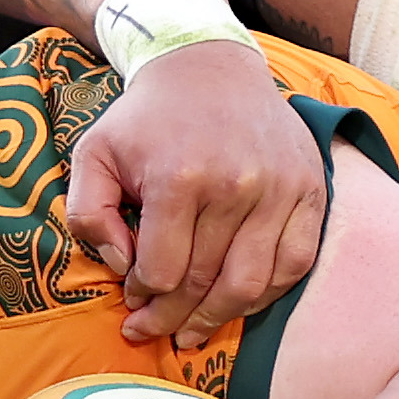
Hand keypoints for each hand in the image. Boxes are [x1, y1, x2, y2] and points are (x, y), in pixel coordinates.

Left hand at [66, 39, 326, 349]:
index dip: (142, 297)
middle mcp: (235, 185)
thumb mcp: (93, 152)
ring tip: (193, 331)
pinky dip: (268, 293)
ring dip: (219, 318)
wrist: (209, 67)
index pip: (162, 272)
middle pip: (204, 284)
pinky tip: (239, 301)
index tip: (131, 300)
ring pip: (252, 284)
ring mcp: (279, 188)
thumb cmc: (147, 119)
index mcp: (178, 178)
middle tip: (154, 332)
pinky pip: (295, 262)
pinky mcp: (309, 188)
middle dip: (172, 319)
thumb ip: (88, 213)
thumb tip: (122, 265)